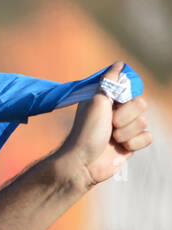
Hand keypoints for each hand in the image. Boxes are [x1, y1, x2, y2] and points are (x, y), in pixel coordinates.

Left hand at [54, 62, 152, 189]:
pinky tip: (120, 147)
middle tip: (110, 124)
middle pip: (141, 105)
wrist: (82, 164)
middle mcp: (116, 113)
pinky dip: (134, 143)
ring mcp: (124, 129)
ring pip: (143, 122)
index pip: (132, 89)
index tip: (114, 104)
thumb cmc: (85, 132)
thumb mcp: (96, 100)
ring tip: (111, 139)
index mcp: (108, 101)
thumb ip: (109, 81)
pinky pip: (147, 137)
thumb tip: (120, 63)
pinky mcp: (130, 144)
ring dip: (127, 132)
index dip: (125, 98)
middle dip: (126, 116)